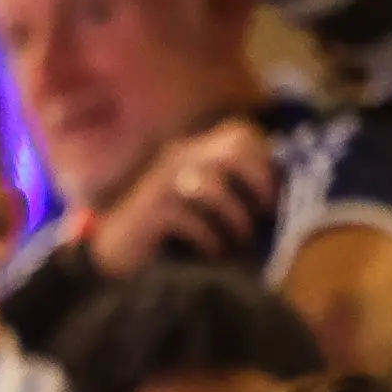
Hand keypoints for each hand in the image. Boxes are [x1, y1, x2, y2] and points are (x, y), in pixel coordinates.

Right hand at [88, 120, 277, 272]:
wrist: (114, 257)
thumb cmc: (165, 234)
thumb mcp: (201, 204)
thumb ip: (229, 188)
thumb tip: (277, 193)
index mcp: (193, 151)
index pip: (242, 134)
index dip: (267, 162)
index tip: (273, 196)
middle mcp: (179, 158)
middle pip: (235, 147)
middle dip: (260, 181)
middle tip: (266, 214)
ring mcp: (162, 182)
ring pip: (216, 185)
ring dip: (237, 217)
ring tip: (240, 242)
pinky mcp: (152, 211)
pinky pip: (193, 219)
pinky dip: (211, 240)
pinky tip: (213, 254)